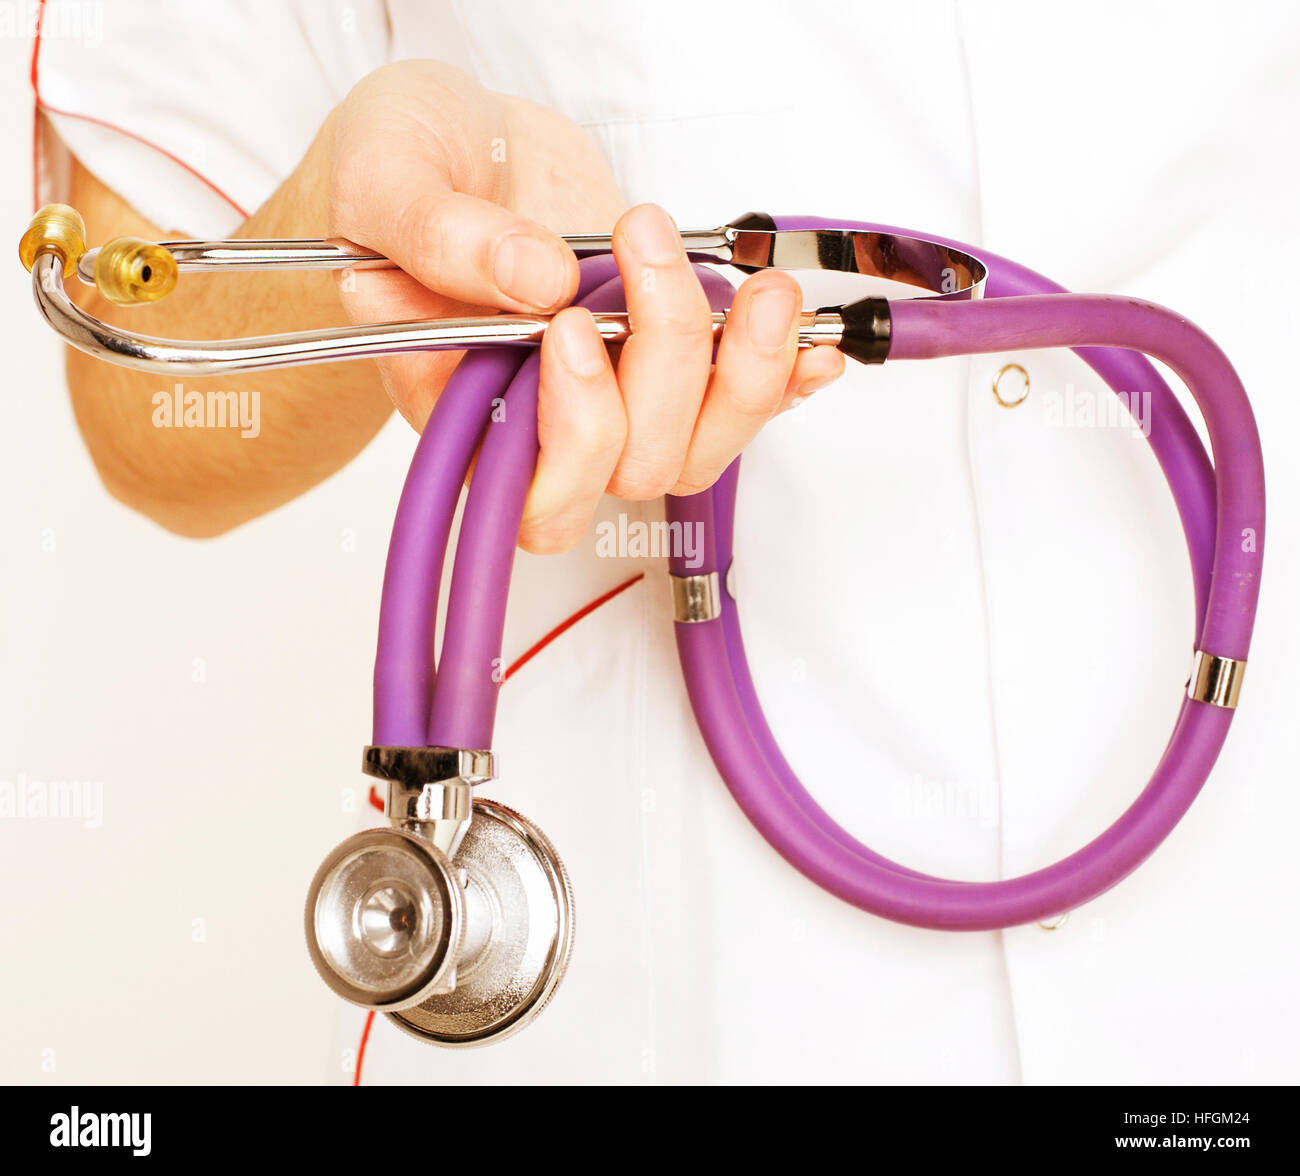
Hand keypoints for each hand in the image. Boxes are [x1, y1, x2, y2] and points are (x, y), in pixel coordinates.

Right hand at [329, 61, 843, 552]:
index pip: (535, 494)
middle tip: (644, 242)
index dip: (576, 431)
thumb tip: (536, 281)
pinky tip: (812, 344)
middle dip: (663, 361)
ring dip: (742, 373)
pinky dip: (785, 380)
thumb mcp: (389, 178)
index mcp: (466, 410)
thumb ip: (441, 237)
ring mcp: (616, 396)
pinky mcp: (668, 361)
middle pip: (635, 468)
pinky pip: (740, 405)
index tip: (574, 325)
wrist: (455, 142)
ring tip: (758, 287)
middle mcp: (544, 423)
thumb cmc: (402, 171)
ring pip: (699, 450)